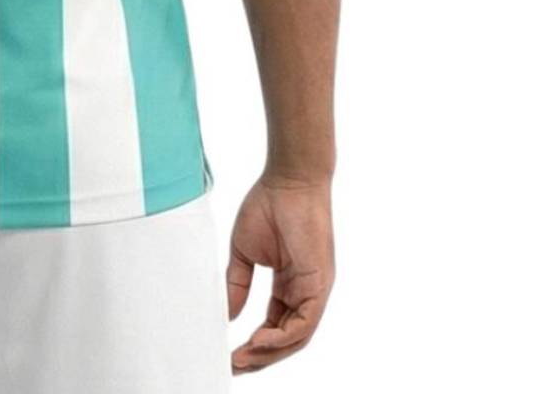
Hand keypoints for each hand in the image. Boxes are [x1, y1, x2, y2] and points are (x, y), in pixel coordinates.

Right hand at [227, 175, 334, 373]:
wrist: (288, 180)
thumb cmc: (268, 206)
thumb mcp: (244, 252)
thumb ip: (237, 285)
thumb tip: (226, 317)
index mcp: (289, 286)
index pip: (273, 326)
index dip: (253, 344)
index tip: (230, 354)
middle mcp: (304, 293)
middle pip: (285, 339)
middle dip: (259, 357)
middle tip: (233, 366)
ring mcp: (314, 291)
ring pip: (296, 338)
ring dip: (269, 353)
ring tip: (242, 359)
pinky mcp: (320, 285)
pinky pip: (304, 323)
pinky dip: (282, 337)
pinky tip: (259, 341)